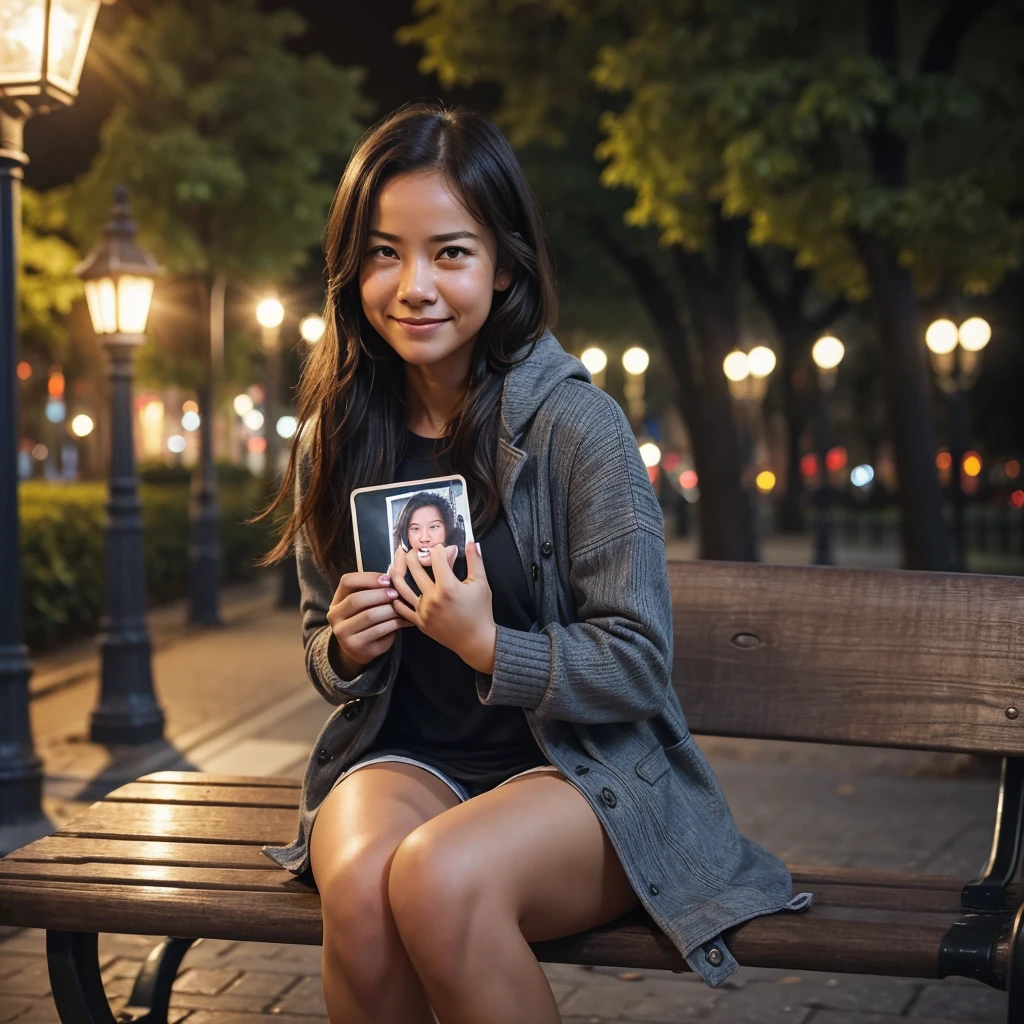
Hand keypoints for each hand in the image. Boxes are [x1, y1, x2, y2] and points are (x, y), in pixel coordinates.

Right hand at [326, 570, 415, 678]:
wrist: (358, 649)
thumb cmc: (364, 619)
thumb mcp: (363, 604)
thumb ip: (372, 590)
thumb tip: (395, 574)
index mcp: (336, 602)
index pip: (347, 581)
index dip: (368, 578)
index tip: (387, 579)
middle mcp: (335, 618)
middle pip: (356, 600)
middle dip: (379, 594)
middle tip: (396, 593)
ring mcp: (344, 634)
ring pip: (369, 616)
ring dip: (389, 609)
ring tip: (402, 605)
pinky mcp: (358, 647)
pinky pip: (379, 630)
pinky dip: (395, 623)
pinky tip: (405, 619)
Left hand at [390, 541, 496, 673]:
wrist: (476, 641)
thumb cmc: (481, 612)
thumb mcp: (482, 584)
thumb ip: (475, 560)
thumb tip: (472, 541)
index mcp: (448, 587)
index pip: (436, 557)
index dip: (441, 549)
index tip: (447, 550)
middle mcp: (432, 598)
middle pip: (414, 567)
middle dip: (414, 553)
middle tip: (416, 548)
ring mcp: (423, 611)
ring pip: (400, 585)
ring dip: (397, 568)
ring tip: (399, 559)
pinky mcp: (419, 622)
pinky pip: (401, 608)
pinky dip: (396, 596)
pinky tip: (395, 587)